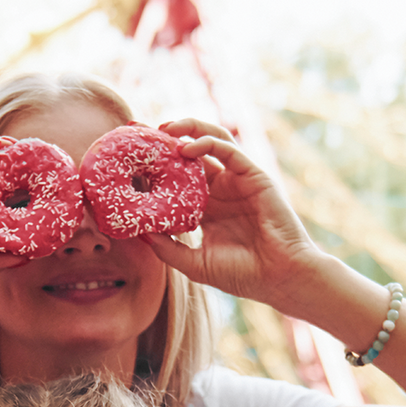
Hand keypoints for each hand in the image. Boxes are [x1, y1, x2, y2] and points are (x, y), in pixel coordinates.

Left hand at [143, 118, 321, 308]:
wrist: (279, 277)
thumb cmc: (243, 275)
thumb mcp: (196, 264)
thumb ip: (169, 249)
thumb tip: (138, 233)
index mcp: (206, 210)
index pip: (175, 179)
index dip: (153, 166)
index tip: (126, 156)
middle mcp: (220, 191)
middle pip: (189, 155)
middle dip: (164, 138)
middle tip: (137, 128)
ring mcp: (237, 181)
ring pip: (210, 142)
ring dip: (187, 129)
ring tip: (163, 128)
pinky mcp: (254, 175)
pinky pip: (229, 150)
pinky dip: (207, 143)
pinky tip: (186, 148)